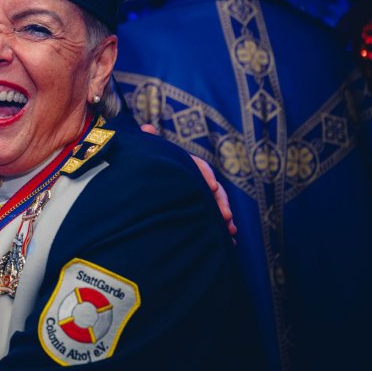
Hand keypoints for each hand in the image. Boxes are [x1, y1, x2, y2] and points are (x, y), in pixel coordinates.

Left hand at [140, 124, 236, 243]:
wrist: (141, 186)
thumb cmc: (145, 166)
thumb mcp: (146, 155)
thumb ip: (147, 142)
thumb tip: (147, 129)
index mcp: (184, 165)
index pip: (198, 167)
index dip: (206, 175)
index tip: (211, 187)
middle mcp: (195, 180)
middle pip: (213, 189)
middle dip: (221, 202)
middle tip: (226, 216)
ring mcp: (198, 197)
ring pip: (216, 206)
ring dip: (225, 217)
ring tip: (231, 231)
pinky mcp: (198, 212)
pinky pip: (212, 220)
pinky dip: (221, 230)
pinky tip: (229, 241)